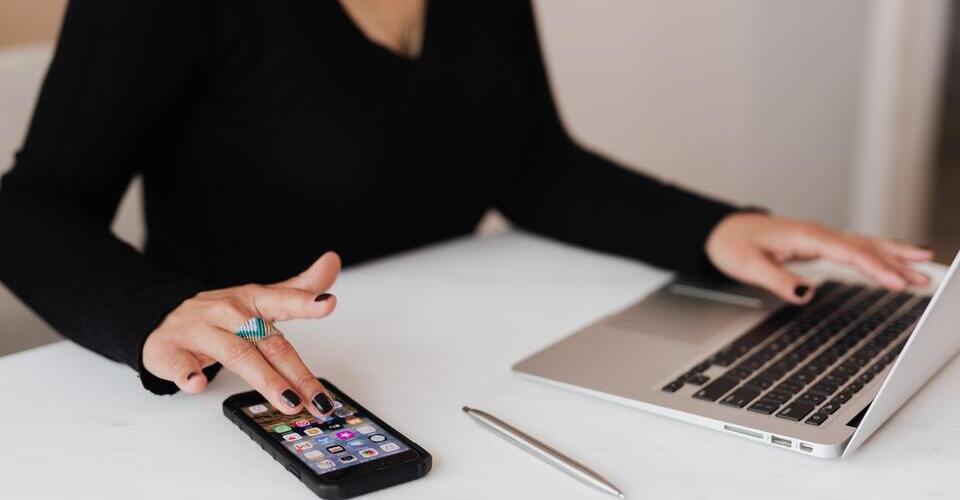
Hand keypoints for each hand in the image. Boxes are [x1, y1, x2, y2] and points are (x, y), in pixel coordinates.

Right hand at [142, 252, 340, 415]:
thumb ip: (298, 289)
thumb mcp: (260, 298)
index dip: (306, 302)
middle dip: (296, 373)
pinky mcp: (171, 352)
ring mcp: (199, 332)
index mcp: (251, 300)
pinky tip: (197, 384)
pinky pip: (180, 364)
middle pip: (268, 342)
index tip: (327, 303)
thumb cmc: (219, 315)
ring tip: (288, 401)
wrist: (161, 317)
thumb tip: (332, 262)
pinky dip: (187, 374)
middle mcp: (228, 314)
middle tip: (319, 399)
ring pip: (236, 354)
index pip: (282, 300)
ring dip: (264, 380)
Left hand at [705, 212, 932, 303]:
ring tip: (924, 265)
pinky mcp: (818, 245)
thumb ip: (777, 279)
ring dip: (894, 255)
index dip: (874, 268)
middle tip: (924, 277)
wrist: (721, 231)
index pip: (848, 253)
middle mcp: (817, 234)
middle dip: (896, 262)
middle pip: (864, 247)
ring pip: (864, 245)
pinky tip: (895, 258)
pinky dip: (878, 253)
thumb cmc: (733, 245)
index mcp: (806, 236)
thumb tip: (805, 293)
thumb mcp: (749, 266)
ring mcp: (819, 238)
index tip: (896, 282)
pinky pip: (854, 248)